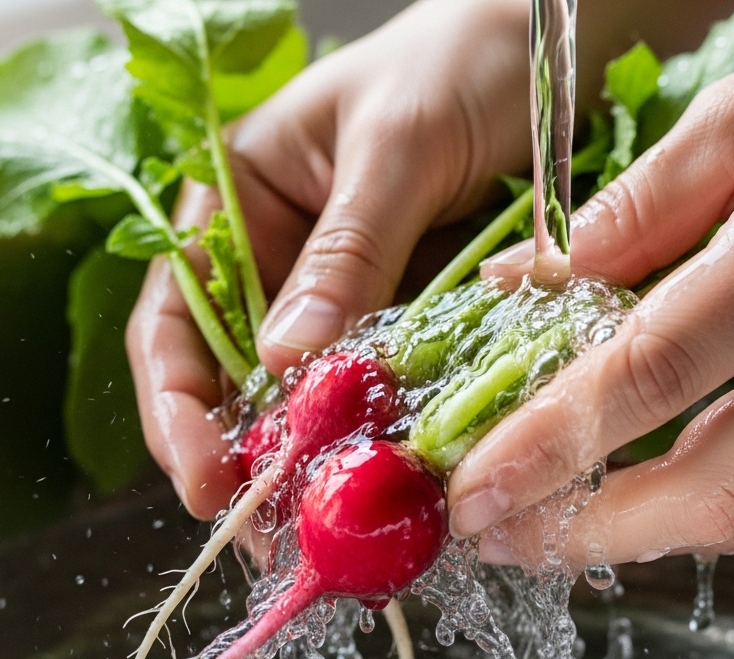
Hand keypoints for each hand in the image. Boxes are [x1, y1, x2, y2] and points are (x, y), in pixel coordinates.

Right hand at [128, 0, 532, 517]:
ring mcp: (345, 299)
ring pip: (309, 401)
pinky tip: (398, 484)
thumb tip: (283, 364)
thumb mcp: (397, 146)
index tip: (206, 480)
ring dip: (316, 465)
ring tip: (335, 529)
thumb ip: (345, 250)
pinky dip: (383, 442)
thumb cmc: (461, 60)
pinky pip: (383, 393)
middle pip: (234, 381)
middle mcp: (278, 261)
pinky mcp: (410, 322)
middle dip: (246, 459)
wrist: (557, 41)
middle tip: (276, 534)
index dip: (178, 408)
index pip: (176, 320)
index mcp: (236, 203)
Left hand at [450, 0, 733, 565]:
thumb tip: (541, 282)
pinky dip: (705, 499)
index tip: (477, 485)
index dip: (554, 442)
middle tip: (498, 534)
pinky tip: (641, 485)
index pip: (657, 375)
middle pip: (713, 488)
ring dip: (642, 532)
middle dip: (590, 531)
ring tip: (549, 524)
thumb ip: (637, 206)